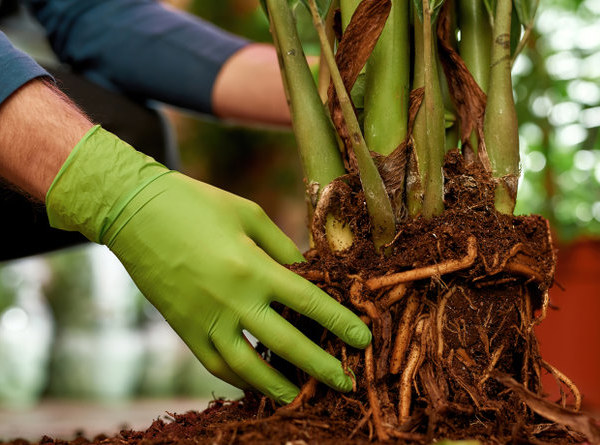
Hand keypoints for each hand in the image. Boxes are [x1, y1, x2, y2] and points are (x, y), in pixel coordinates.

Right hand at [46, 126, 370, 401]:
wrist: (132, 211)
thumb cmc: (196, 204)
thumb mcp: (248, 215)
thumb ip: (281, 248)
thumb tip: (310, 272)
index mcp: (252, 267)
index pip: (308, 302)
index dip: (339, 322)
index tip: (362, 340)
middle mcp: (231, 299)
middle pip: (285, 343)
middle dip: (319, 367)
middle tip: (345, 383)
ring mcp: (205, 318)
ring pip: (247, 366)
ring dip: (277, 386)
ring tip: (300, 398)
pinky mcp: (184, 328)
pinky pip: (215, 363)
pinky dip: (238, 378)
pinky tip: (256, 384)